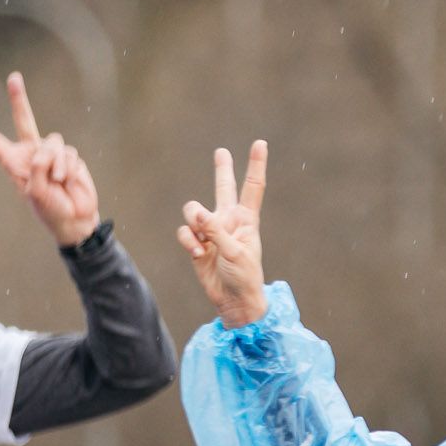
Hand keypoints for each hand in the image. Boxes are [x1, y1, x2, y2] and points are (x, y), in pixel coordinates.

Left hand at [0, 72, 99, 246]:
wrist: (76, 220)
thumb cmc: (50, 210)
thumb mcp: (35, 192)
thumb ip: (37, 167)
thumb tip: (47, 150)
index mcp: (15, 164)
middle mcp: (32, 154)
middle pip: (24, 121)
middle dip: (19, 99)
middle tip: (14, 78)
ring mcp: (52, 154)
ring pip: (52, 143)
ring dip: (55, 164)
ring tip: (58, 182)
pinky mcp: (70, 157)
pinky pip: (68, 153)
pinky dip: (68, 168)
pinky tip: (68, 182)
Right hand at [177, 142, 267, 328]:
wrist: (234, 302)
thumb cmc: (244, 277)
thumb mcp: (235, 252)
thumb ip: (215, 230)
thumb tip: (196, 212)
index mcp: (246, 220)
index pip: (252, 187)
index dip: (255, 165)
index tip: (260, 143)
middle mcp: (228, 221)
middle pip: (223, 188)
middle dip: (222, 170)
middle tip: (221, 152)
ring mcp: (211, 231)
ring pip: (193, 210)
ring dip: (194, 221)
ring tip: (203, 241)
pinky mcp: (197, 244)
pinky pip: (185, 232)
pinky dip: (189, 241)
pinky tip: (198, 253)